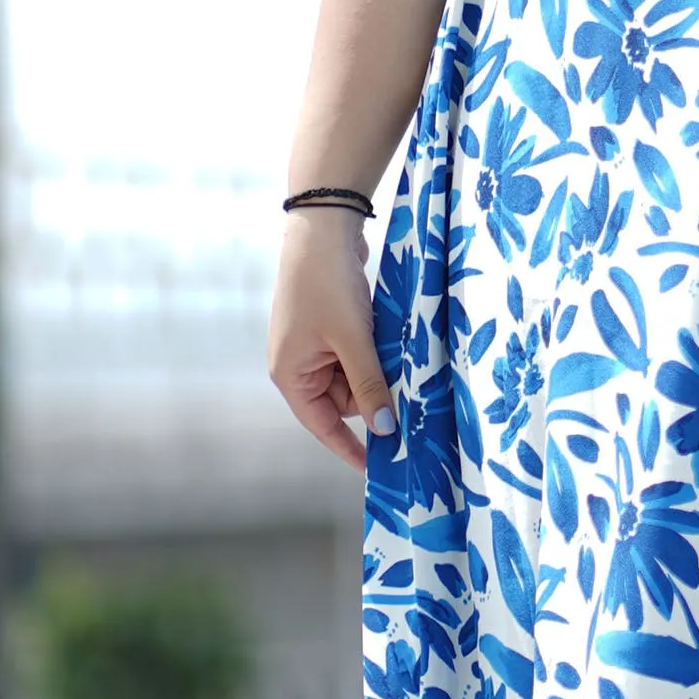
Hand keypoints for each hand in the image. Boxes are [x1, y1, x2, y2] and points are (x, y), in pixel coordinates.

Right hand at [268, 207, 392, 469]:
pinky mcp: (333, 328)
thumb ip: (369, 384)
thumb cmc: (326, 286)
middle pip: (344, 401)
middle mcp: (299, 365)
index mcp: (290, 375)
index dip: (349, 447)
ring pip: (356, 376)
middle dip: (374, 397)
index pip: (322, 426)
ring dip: (378, 372)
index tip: (376, 469)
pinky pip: (359, 354)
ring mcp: (316, 346)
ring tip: (398, 359)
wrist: (323, 229)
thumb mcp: (352, 340)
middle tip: (408, 396)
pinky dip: (377, 353)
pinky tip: (393, 344)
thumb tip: (384, 428)